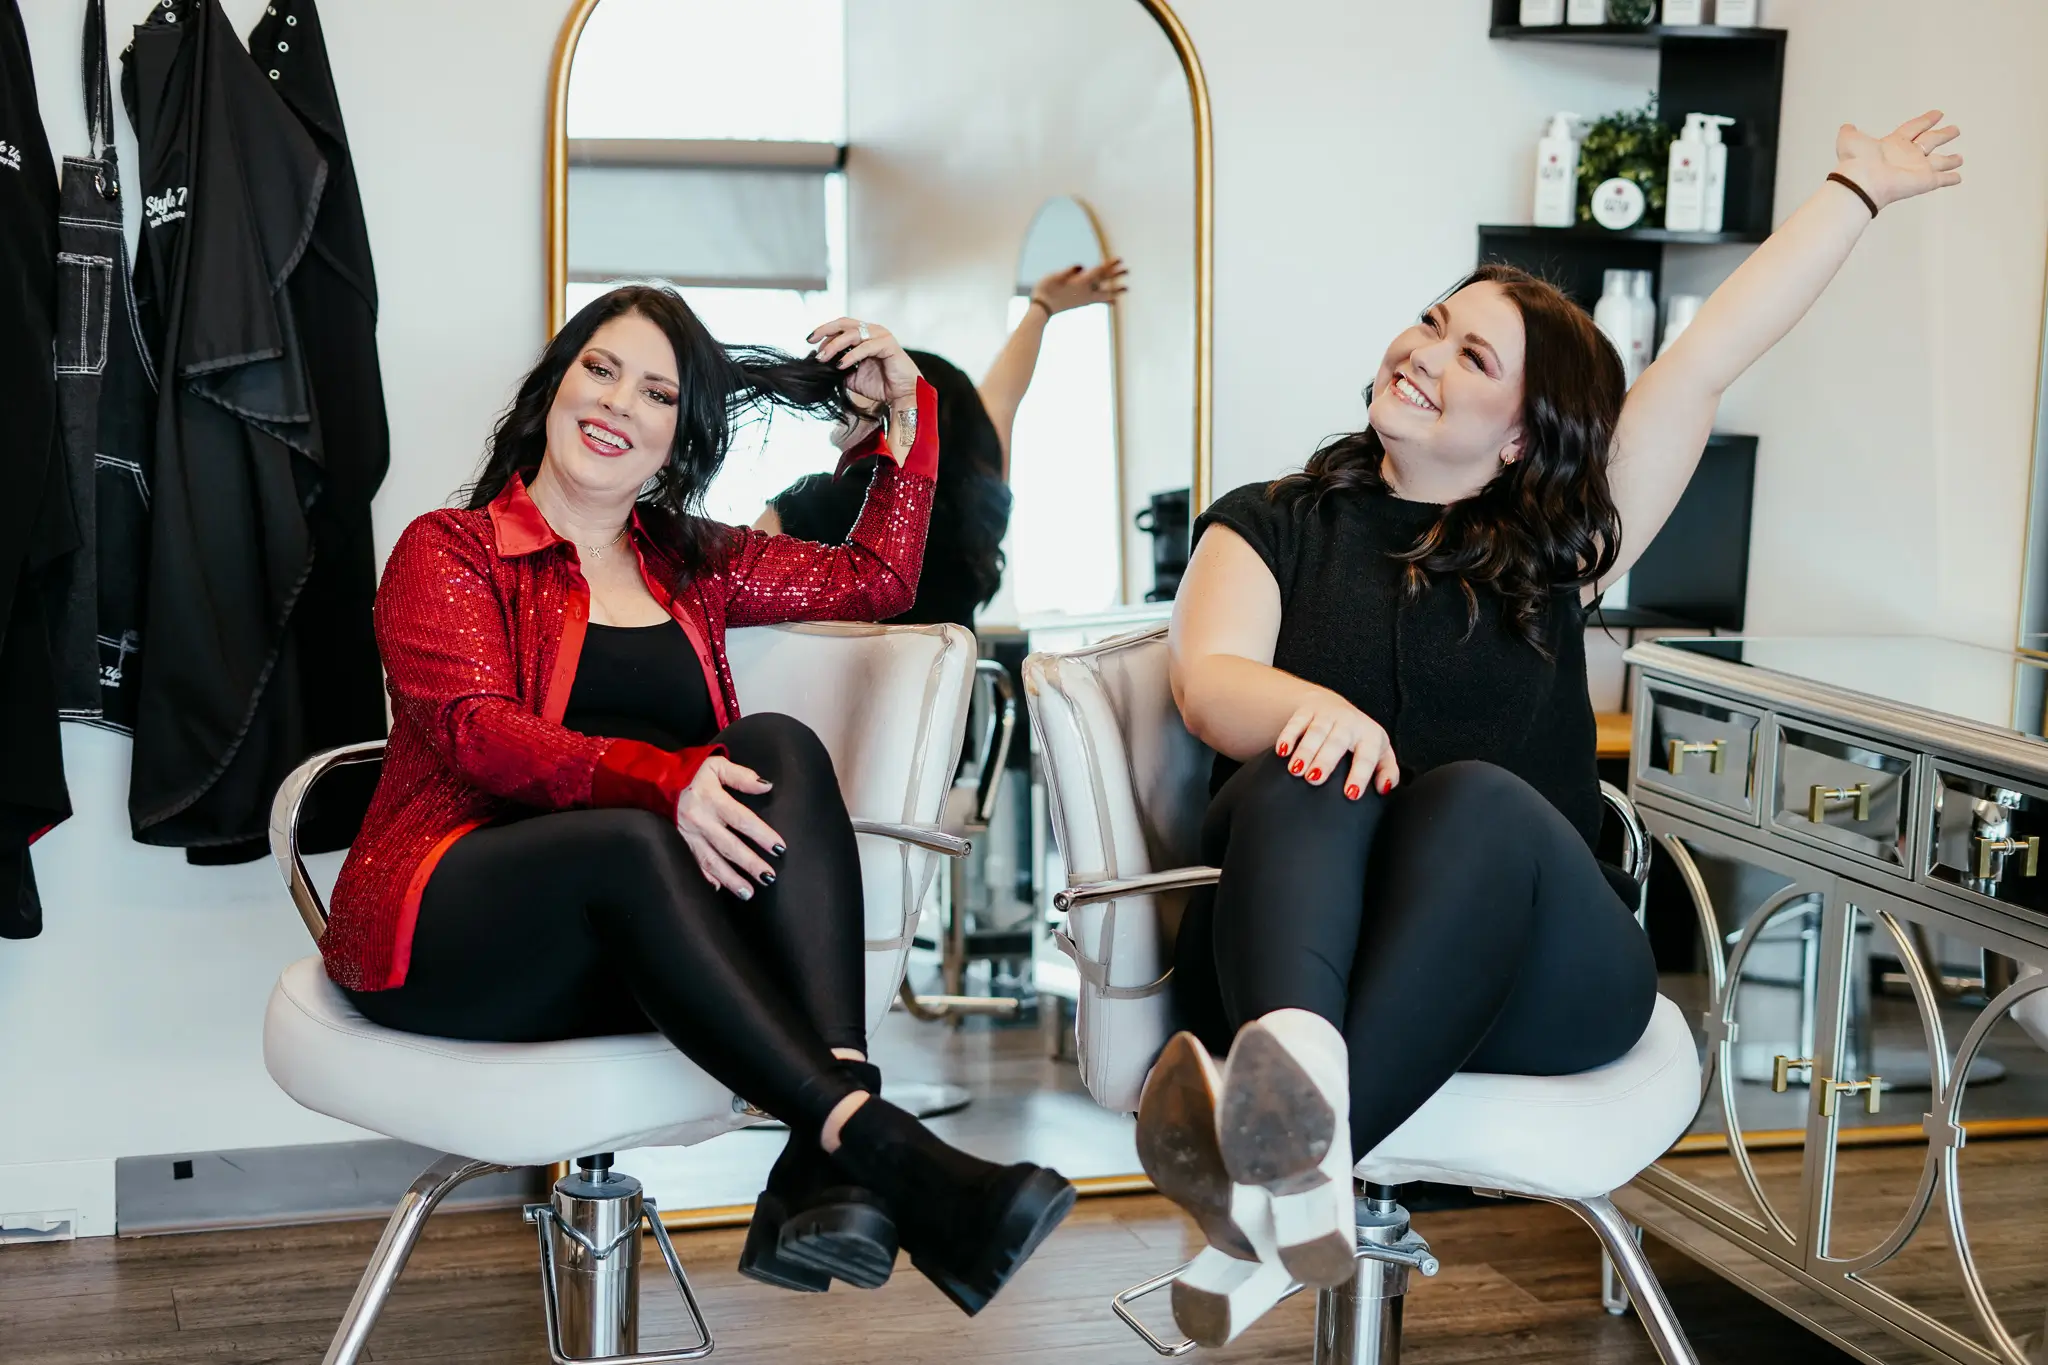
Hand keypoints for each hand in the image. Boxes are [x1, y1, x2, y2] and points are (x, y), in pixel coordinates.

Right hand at [674, 756, 785, 900]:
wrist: (654, 779)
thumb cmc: (689, 771)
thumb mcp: (716, 765)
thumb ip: (741, 776)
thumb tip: (766, 786)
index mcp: (712, 800)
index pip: (742, 820)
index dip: (761, 835)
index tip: (779, 848)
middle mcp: (701, 821)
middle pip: (729, 846)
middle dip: (750, 864)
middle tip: (768, 877)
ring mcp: (689, 835)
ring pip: (712, 861)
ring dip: (731, 879)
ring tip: (749, 892)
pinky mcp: (680, 843)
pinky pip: (693, 864)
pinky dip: (706, 877)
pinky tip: (718, 888)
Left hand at [810, 317, 920, 409]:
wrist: (901, 395)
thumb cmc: (880, 385)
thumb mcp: (852, 376)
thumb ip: (838, 366)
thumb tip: (819, 364)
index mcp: (864, 335)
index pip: (840, 327)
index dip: (824, 333)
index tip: (809, 343)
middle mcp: (872, 331)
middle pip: (844, 323)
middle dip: (825, 330)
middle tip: (811, 341)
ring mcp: (881, 336)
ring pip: (852, 334)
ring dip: (834, 345)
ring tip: (823, 358)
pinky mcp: (888, 345)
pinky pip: (865, 347)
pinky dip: (851, 355)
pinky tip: (840, 365)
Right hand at [1030, 259, 1128, 315]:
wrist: (1042, 309)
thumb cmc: (1046, 290)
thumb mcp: (1055, 276)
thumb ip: (1069, 271)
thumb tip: (1080, 266)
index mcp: (1080, 283)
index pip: (1099, 272)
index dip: (1109, 265)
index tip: (1119, 260)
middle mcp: (1086, 291)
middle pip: (1104, 281)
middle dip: (1116, 275)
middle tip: (1128, 270)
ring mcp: (1085, 299)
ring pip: (1104, 294)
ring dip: (1116, 290)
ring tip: (1126, 289)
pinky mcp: (1082, 303)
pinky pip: (1099, 301)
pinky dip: (1107, 300)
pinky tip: (1113, 302)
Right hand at [1275, 692, 1397, 800]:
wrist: (1334, 706)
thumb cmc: (1358, 737)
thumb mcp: (1380, 752)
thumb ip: (1388, 771)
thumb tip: (1384, 787)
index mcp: (1370, 736)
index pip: (1366, 756)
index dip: (1360, 775)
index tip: (1350, 793)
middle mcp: (1349, 723)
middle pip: (1337, 742)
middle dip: (1325, 760)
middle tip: (1315, 780)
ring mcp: (1327, 715)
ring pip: (1316, 732)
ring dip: (1305, 750)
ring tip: (1296, 770)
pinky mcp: (1307, 711)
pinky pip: (1296, 722)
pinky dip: (1288, 736)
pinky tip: (1283, 751)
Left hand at [1833, 110, 1962, 211]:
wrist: (1863, 181)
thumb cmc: (1857, 161)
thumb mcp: (1849, 139)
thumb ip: (1849, 132)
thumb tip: (1847, 127)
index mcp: (1894, 143)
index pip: (1914, 128)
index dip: (1925, 120)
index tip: (1938, 114)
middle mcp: (1908, 155)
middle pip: (1930, 141)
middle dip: (1943, 135)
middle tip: (1955, 129)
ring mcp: (1918, 168)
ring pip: (1939, 161)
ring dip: (1950, 160)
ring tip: (1959, 158)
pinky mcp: (1925, 181)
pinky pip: (1942, 179)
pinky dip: (1951, 178)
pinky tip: (1958, 178)